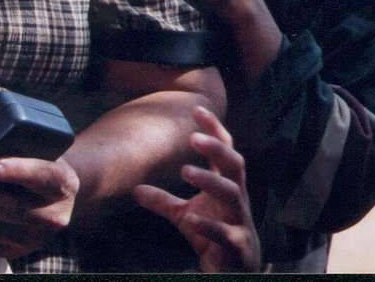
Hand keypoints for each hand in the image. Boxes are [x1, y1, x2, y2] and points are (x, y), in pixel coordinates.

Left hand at [0, 156, 79, 258]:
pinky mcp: (17, 251)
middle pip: (14, 210)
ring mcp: (35, 237)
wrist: (56, 201)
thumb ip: (7, 132)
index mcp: (62, 182)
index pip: (42, 176)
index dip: (16, 171)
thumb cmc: (38, 165)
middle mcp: (53, 214)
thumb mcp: (36, 148)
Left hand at [132, 105, 260, 272]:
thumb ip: (163, 201)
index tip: (197, 109)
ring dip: (210, 180)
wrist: (233, 274)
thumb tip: (134, 189)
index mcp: (227, 186)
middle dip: (217, 149)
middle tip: (193, 137)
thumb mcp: (184, 216)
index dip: (215, 129)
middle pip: (235, 165)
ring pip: (233, 194)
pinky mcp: (237, 245)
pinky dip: (209, 225)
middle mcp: (237, 199)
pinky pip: (226, 232)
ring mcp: (240, 221)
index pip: (226, 150)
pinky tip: (192, 218)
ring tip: (185, 171)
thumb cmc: (211, 237)